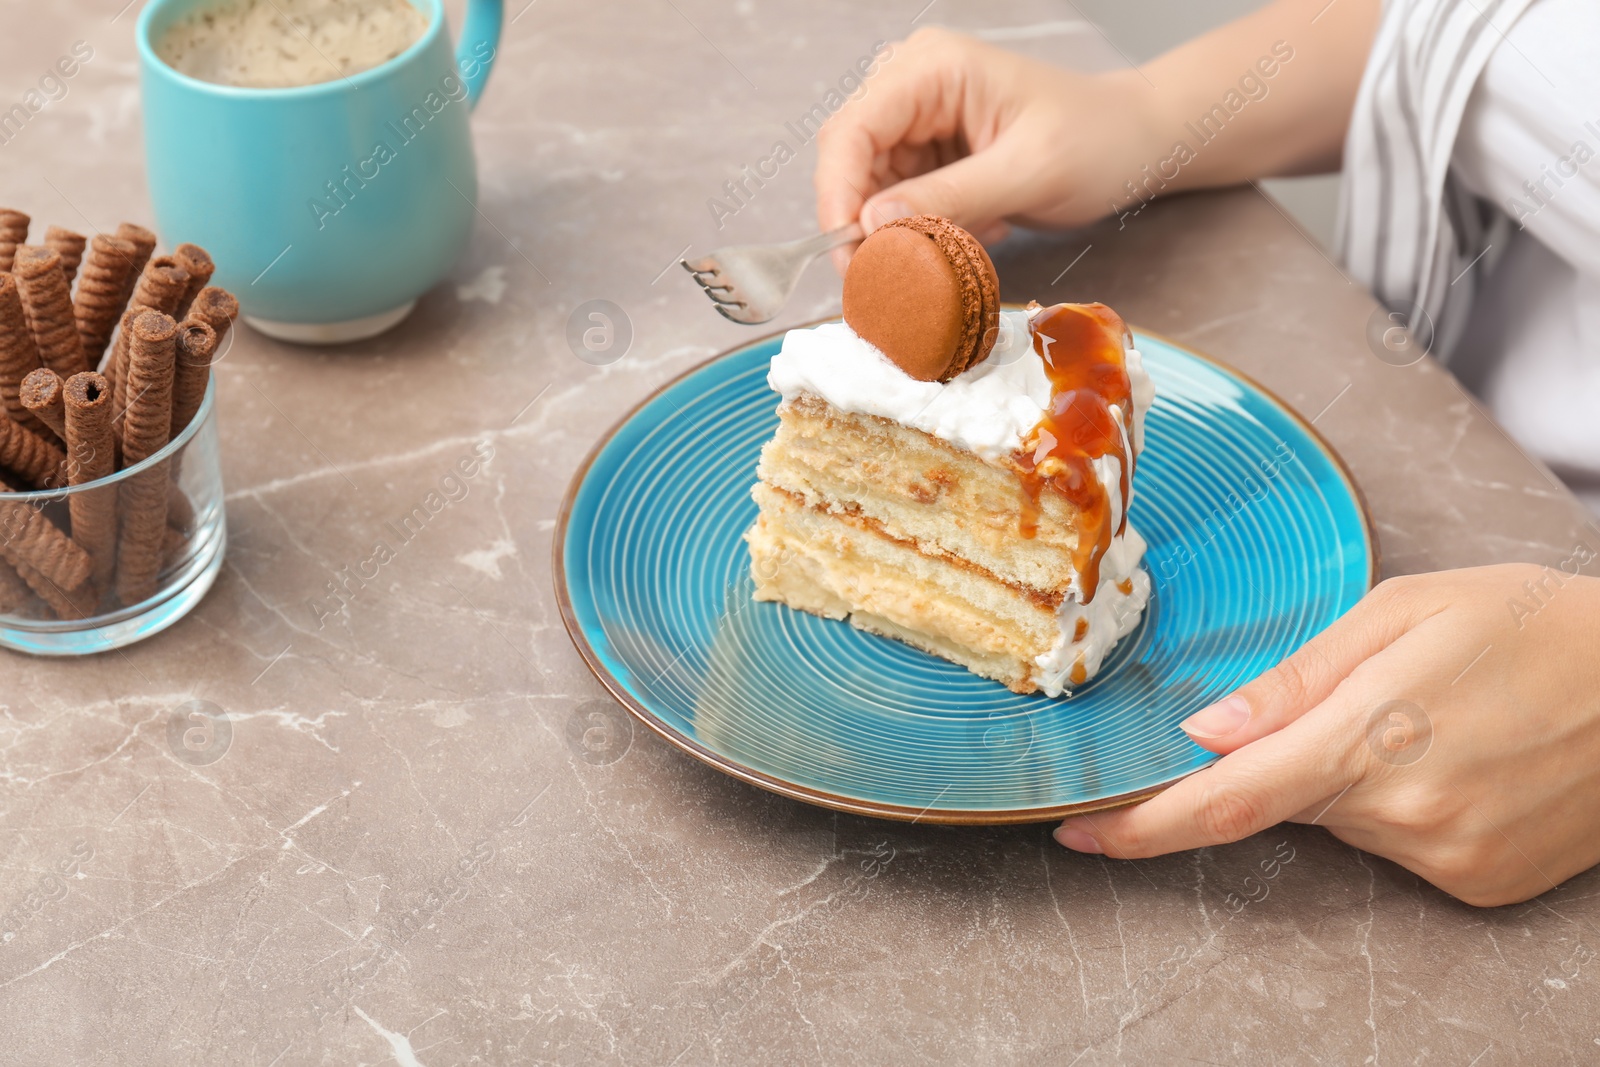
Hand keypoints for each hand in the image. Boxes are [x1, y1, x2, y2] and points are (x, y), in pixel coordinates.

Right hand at [814, 27, 1161, 268]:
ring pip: (867, 189)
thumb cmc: (1097, 141)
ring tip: (954, 252)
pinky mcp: (928, 154)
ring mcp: (918, 120)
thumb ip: (949, 198)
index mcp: (933, 68)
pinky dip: (921, 232)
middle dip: (859, 224)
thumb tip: (871, 228)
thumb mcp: (1028, 173)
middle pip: (848, 160)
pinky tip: (975, 232)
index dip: (837, 196)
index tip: (849, 258)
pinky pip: (896, 202)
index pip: (852, 131)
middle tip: (887, 280)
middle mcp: (912, 85)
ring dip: (895, 234)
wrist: (1134, 141)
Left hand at [1054, 564, 1599, 906]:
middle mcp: (1404, 814)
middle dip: (1288, 756)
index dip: (1141, 827)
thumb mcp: (1402, 612)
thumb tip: (1204, 731)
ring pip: (1343, 821)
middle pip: (1284, 800)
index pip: (1222, 802)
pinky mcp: (1480, 883)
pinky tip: (1461, 757)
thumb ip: (1293, 679)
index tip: (1081, 835)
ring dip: (1353, 775)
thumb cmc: (1533, 624)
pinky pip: (1398, 844)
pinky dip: (1402, 803)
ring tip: (1432, 716)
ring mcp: (1446, 858)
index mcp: (1369, 738)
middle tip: (1362, 699)